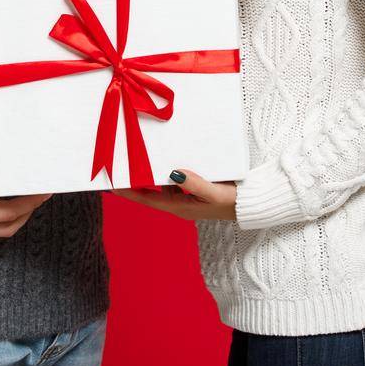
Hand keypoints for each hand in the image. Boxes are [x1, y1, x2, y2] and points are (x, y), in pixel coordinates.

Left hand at [112, 168, 235, 220]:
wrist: (252, 204)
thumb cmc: (233, 201)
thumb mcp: (214, 193)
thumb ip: (195, 184)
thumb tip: (174, 173)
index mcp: (180, 207)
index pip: (148, 200)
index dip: (129, 193)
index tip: (112, 185)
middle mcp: (180, 203)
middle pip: (151, 193)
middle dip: (136, 182)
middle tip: (122, 167)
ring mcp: (187, 197)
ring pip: (163, 185)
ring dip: (152, 174)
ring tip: (139, 159)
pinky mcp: (196, 189)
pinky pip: (176, 180)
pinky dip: (167, 171)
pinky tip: (167, 158)